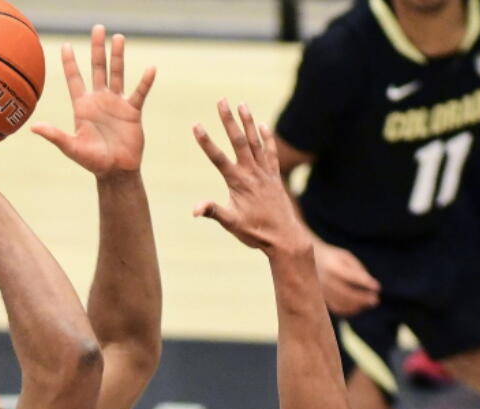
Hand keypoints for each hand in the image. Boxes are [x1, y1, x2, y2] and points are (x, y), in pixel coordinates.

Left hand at [31, 25, 155, 176]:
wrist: (116, 172)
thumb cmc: (92, 162)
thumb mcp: (71, 148)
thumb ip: (55, 136)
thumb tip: (33, 128)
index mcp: (83, 106)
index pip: (75, 79)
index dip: (70, 62)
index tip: (66, 45)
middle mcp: (99, 100)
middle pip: (97, 68)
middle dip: (97, 49)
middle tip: (97, 29)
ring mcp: (116, 104)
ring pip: (117, 74)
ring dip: (118, 57)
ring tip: (119, 38)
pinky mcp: (132, 112)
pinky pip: (139, 93)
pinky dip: (145, 81)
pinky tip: (151, 68)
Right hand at [192, 100, 308, 255]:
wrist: (285, 238)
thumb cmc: (256, 233)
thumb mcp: (231, 224)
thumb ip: (213, 212)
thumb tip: (194, 209)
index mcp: (238, 183)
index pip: (218, 158)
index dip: (206, 141)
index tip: (196, 124)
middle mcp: (252, 173)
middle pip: (238, 141)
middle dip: (228, 120)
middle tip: (222, 100)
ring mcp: (265, 173)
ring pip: (256, 142)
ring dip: (248, 122)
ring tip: (242, 104)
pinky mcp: (275, 177)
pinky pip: (271, 153)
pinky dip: (267, 139)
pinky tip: (263, 126)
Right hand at [314, 243, 379, 315]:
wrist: (307, 260)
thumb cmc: (332, 257)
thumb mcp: (344, 256)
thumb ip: (357, 268)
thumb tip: (370, 283)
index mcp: (333, 266)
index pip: (352, 276)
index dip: (365, 282)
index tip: (378, 287)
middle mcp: (326, 279)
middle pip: (346, 293)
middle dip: (362, 298)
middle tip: (376, 300)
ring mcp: (322, 290)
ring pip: (341, 303)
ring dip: (358, 305)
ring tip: (370, 303)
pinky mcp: (321, 298)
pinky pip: (336, 308)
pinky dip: (349, 310)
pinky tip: (359, 307)